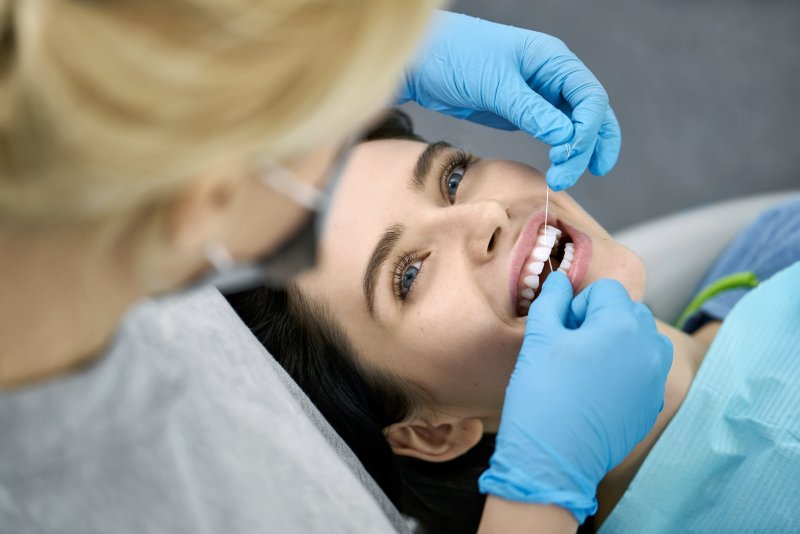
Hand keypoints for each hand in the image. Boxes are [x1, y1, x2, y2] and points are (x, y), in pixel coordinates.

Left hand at [398, 11, 620, 189]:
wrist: (422, 63)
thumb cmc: (456, 58)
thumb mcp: (494, 85)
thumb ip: (531, 111)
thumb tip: (567, 138)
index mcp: (552, 59)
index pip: (590, 97)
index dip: (588, 129)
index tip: (567, 155)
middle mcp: (553, 76)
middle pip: (590, 114)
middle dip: (586, 147)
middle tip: (565, 178)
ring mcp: (540, 95)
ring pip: (576, 126)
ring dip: (576, 153)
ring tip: (562, 179)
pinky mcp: (525, 112)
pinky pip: (554, 132)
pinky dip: (560, 150)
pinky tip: (558, 168)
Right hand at [478, 272, 672, 523]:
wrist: (553, 459)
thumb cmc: (543, 394)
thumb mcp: (539, 339)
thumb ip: (552, 301)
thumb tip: (559, 281)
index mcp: (623, 324)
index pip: (605, 291)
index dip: (577, 306)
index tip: (560, 331)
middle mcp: (649, 347)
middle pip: (627, 312)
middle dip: (600, 321)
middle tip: (570, 348)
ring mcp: (655, 379)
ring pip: (640, 341)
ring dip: (617, 343)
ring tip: (586, 367)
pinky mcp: (652, 405)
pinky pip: (643, 371)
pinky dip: (624, 371)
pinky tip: (595, 392)